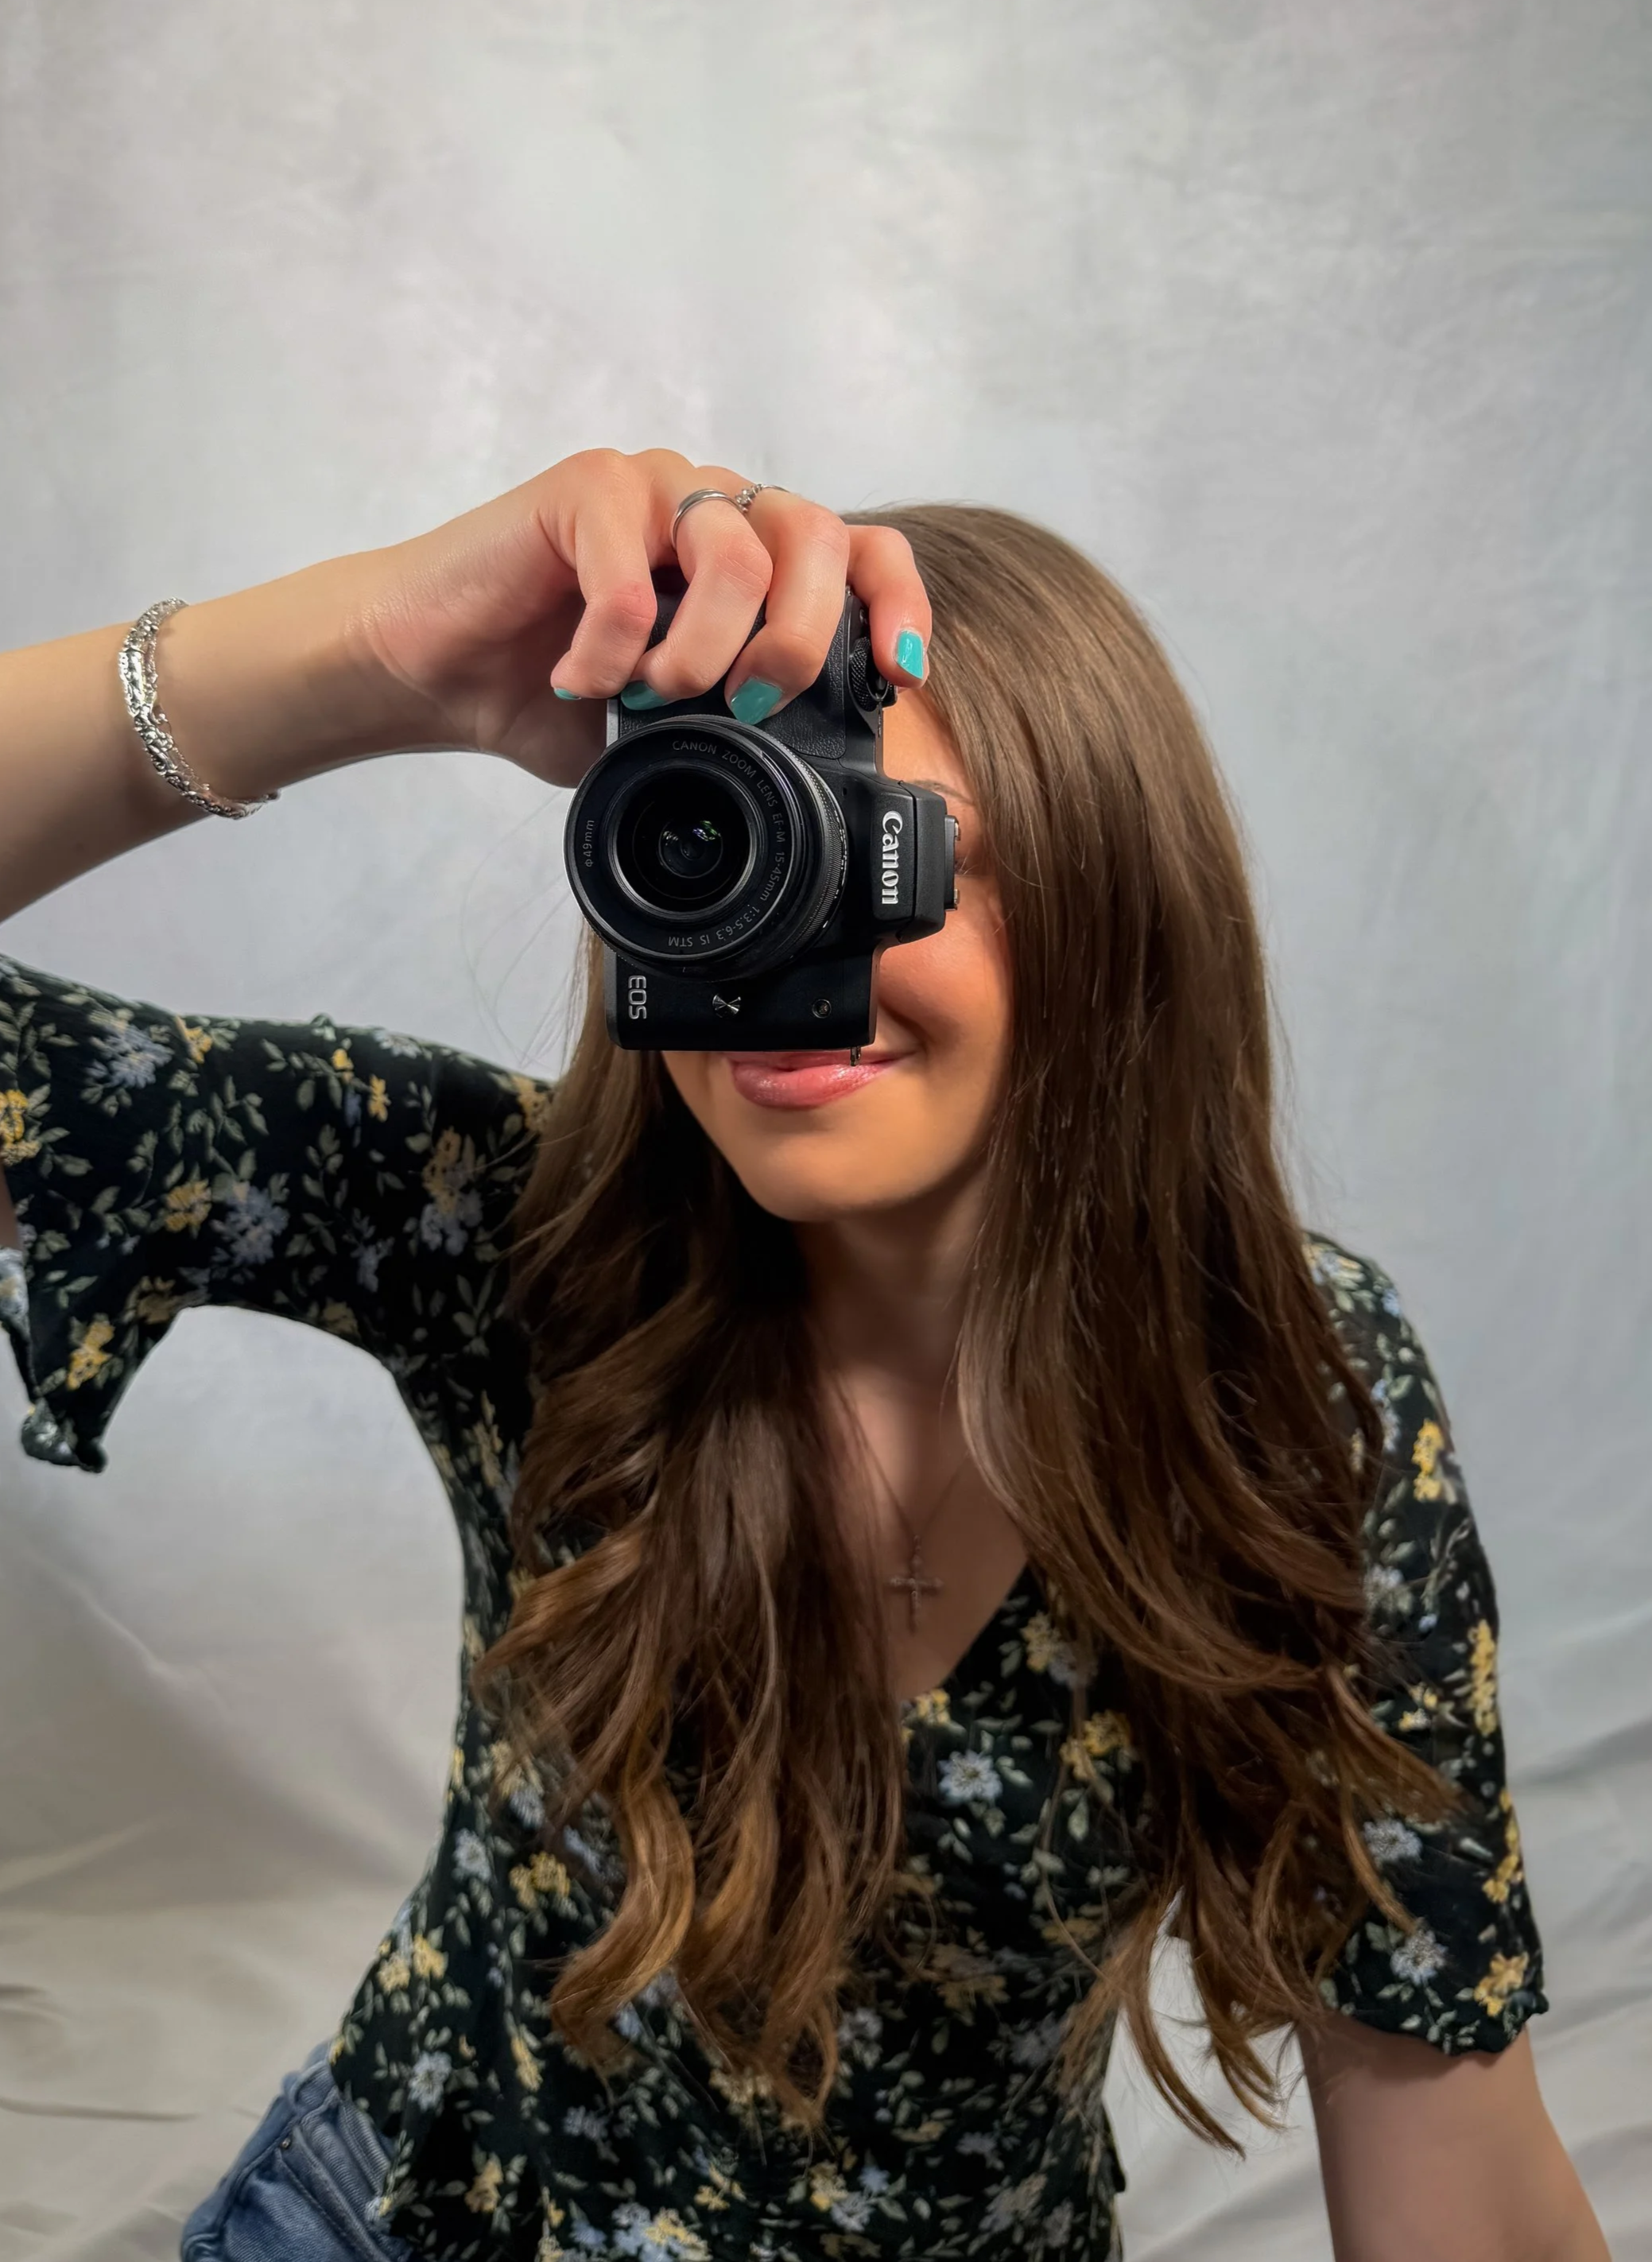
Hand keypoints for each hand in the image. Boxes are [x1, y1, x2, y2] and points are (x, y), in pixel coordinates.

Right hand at [351, 448, 933, 788]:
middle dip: (799, 640)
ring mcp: (654, 487)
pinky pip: (630, 571)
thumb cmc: (546, 692)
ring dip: (701, 652)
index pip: (862, 549)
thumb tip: (799, 779)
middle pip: (816, 538)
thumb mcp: (666, 732)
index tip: (898, 676)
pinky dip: (612, 649)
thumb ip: (732, 732)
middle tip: (749, 706)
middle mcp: (714, 506)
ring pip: (736, 552)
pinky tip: (576, 680)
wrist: (433, 672)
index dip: (897, 604)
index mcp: (752, 557)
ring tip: (647, 696)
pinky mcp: (585, 486)